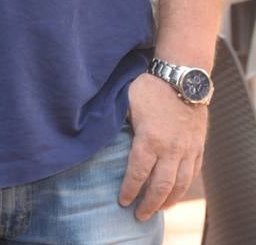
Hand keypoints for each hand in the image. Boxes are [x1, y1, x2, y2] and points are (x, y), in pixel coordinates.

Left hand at [118, 72, 206, 219]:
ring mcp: (188, 148)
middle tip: (139, 215)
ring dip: (169, 200)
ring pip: (181, 183)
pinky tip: (176, 193)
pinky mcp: (198, 146)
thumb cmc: (149, 86)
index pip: (138, 172)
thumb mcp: (125, 100)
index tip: (122, 201)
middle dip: (149, 203)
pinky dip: (185, 187)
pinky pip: (193, 173)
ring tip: (157, 210)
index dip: (129, 189)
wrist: (182, 77)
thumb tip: (95, 130)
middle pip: (161, 185)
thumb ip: (115, 120)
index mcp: (150, 139)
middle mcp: (171, 148)